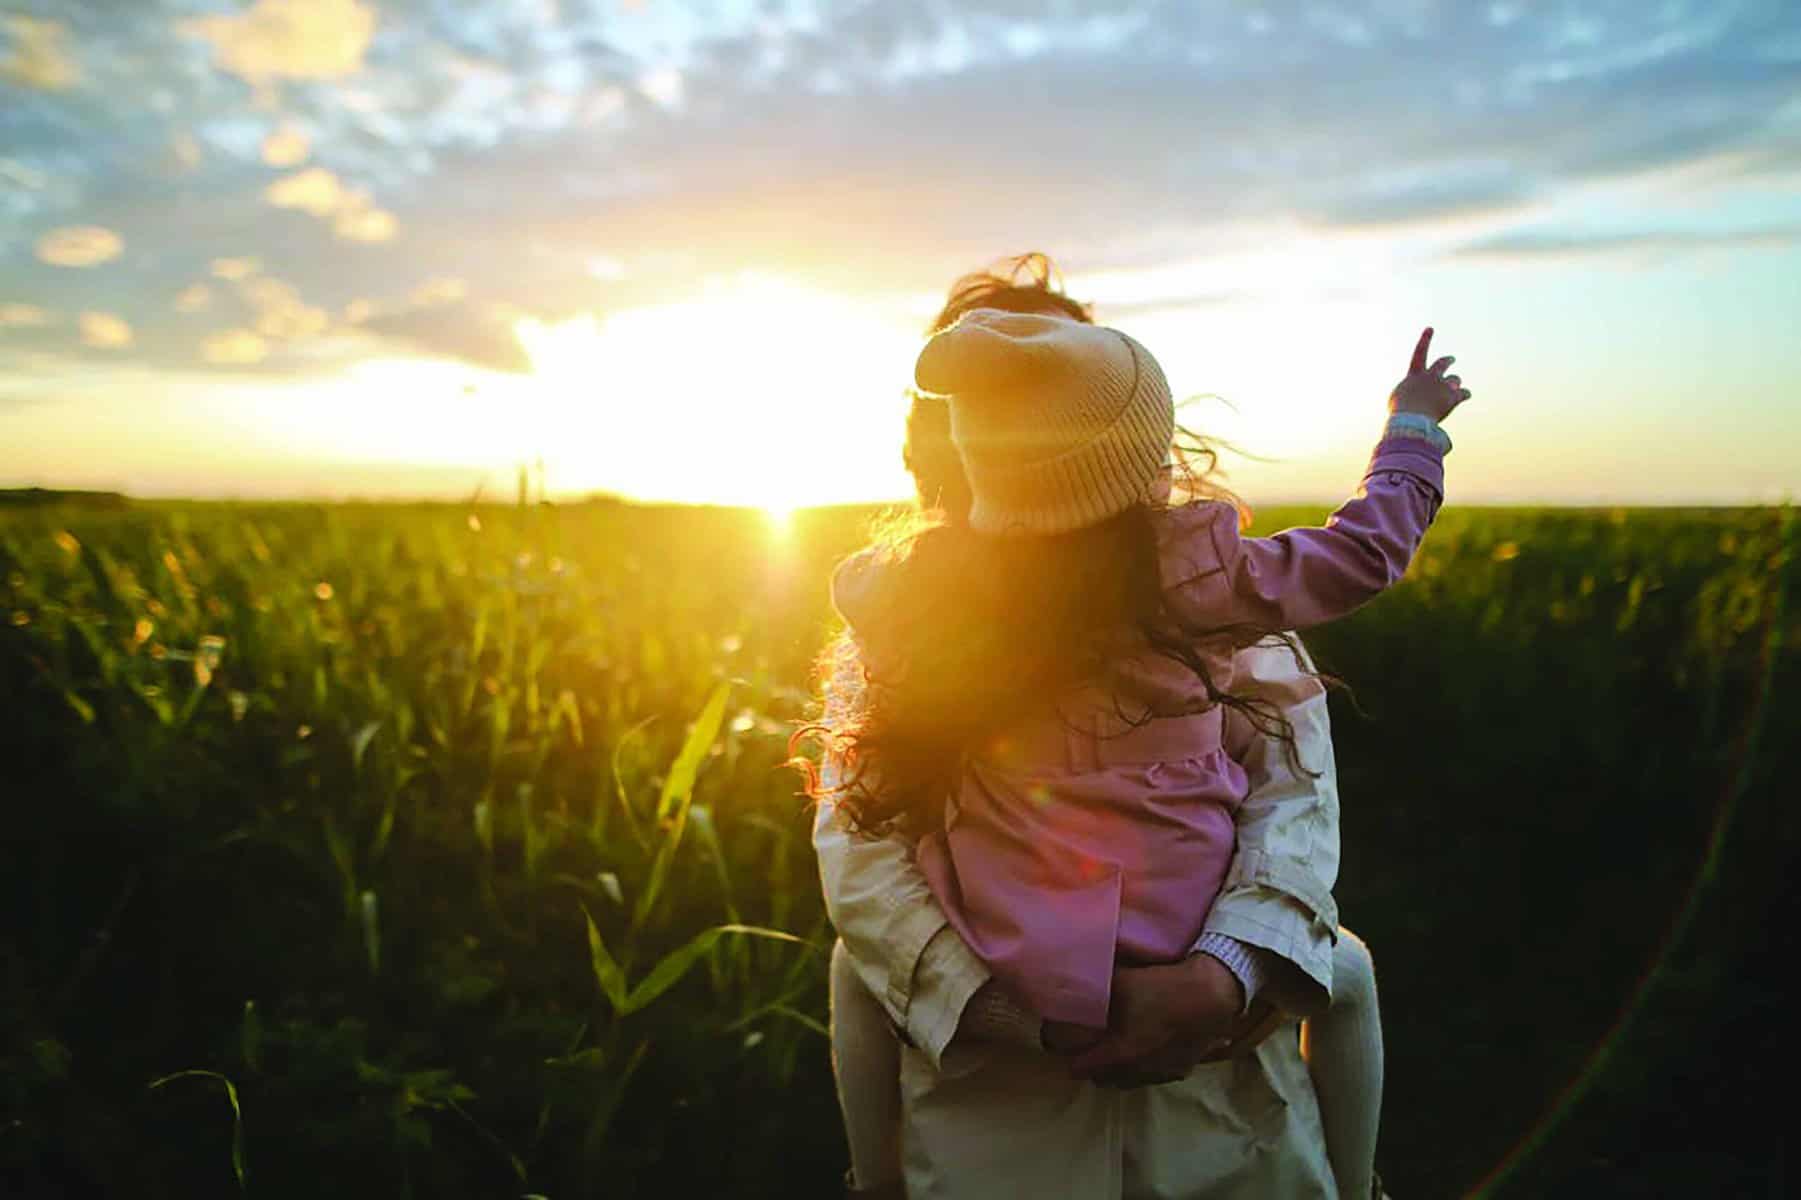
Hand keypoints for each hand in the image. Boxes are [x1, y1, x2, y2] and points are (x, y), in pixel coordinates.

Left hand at [1059, 953, 1244, 1085]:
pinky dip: (1143, 1068)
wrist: (1212, 996)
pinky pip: (1152, 1077)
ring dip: (1118, 1070)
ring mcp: (1162, 1074)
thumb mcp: (1122, 981)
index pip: (1081, 1069)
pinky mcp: (1182, 1070)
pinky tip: (1145, 1049)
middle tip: (1087, 1047)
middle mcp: (1139, 1072)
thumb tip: (1070, 979)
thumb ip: (1094, 985)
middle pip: (1103, 1080)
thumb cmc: (1163, 989)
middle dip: (1092, 1067)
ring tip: (1115, 1050)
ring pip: (1129, 1081)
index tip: (1062, 1047)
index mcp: (1120, 1054)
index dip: (1068, 1058)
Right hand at [1389, 327, 1471, 422]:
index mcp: (1415, 375)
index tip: (1430, 328)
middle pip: (1442, 363)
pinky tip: (1465, 396)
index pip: (1419, 353)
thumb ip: (1406, 393)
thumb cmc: (1400, 412)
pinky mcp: (1452, 397)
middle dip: (1448, 360)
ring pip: (1455, 378)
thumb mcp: (1397, 400)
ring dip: (1455, 382)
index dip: (1425, 340)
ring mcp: (1442, 386)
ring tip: (1455, 386)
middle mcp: (1430, 377)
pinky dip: (1465, 394)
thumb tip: (1413, 395)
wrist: (1411, 419)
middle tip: (1452, 359)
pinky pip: (1464, 393)